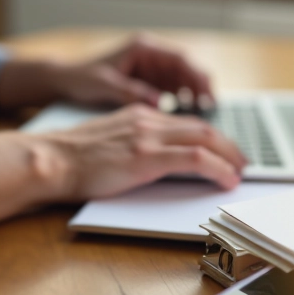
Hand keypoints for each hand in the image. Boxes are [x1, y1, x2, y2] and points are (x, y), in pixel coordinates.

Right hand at [41, 104, 245, 199]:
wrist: (52, 159)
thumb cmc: (70, 159)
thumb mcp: (107, 141)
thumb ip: (131, 142)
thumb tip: (150, 160)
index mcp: (138, 114)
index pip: (184, 122)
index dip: (208, 137)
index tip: (220, 150)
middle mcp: (147, 120)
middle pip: (201, 127)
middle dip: (227, 145)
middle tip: (241, 161)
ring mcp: (148, 136)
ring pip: (205, 139)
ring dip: (228, 156)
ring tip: (239, 172)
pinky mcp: (148, 156)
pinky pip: (195, 158)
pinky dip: (217, 168)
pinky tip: (225, 179)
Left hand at [54, 35, 213, 107]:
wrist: (63, 81)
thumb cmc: (81, 78)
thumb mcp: (105, 84)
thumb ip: (131, 92)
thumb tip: (160, 103)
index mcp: (143, 48)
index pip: (180, 58)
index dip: (197, 77)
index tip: (207, 95)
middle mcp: (150, 56)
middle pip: (187, 70)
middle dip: (201, 89)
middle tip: (212, 110)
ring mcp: (151, 69)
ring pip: (183, 82)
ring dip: (194, 98)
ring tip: (203, 118)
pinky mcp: (148, 83)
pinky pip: (173, 92)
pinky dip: (181, 104)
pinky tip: (186, 121)